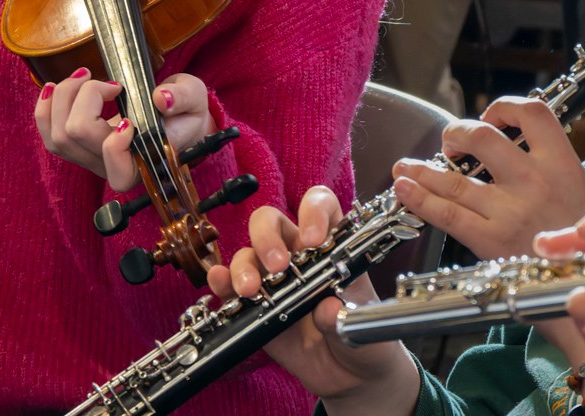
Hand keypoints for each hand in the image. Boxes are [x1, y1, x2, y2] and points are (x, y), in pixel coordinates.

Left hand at [35, 70, 209, 190]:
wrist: (174, 116)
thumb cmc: (184, 110)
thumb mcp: (195, 98)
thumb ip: (183, 97)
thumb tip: (161, 98)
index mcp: (144, 164)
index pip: (118, 170)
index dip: (116, 142)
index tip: (129, 116)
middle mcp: (111, 167)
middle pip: (76, 135)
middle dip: (88, 96)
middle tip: (112, 84)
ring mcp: (89, 158)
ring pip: (57, 134)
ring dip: (65, 96)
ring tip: (86, 76)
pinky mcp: (75, 146)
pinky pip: (46, 133)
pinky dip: (45, 106)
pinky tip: (54, 86)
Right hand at [207, 188, 421, 414]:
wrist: (350, 378)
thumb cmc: (364, 340)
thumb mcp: (364, 329)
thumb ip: (345, 319)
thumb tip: (325, 310)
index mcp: (331, 248)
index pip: (320, 206)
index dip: (313, 212)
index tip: (313, 240)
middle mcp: (297, 256)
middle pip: (270, 222)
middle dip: (267, 237)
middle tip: (278, 266)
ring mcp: (272, 279)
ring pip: (247, 253)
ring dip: (243, 266)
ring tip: (251, 291)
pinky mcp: (253, 306)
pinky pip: (230, 285)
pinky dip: (221, 281)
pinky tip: (221, 285)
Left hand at [390, 96, 584, 259]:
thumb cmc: (581, 240)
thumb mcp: (577, 191)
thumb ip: (546, 164)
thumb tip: (502, 142)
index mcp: (562, 165)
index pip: (532, 113)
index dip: (504, 108)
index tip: (490, 119)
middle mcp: (535, 182)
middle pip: (482, 137)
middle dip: (456, 134)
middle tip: (449, 144)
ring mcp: (512, 211)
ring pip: (454, 178)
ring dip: (422, 170)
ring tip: (404, 167)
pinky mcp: (493, 240)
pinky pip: (448, 214)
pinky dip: (420, 198)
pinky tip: (405, 189)